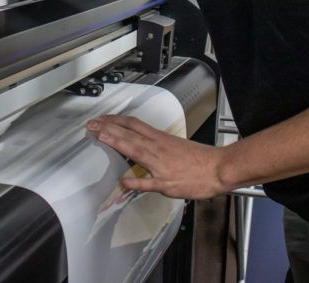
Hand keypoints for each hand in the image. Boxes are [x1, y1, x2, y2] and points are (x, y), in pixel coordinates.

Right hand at [86, 115, 228, 199]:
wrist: (217, 168)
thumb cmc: (195, 181)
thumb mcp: (168, 189)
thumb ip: (144, 184)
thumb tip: (123, 183)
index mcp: (152, 155)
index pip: (125, 143)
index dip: (108, 136)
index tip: (93, 132)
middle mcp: (155, 142)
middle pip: (127, 128)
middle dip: (107, 124)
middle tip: (91, 122)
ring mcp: (161, 138)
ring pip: (135, 124)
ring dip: (117, 120)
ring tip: (104, 119)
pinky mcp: (167, 137)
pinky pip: (144, 126)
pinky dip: (130, 122)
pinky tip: (127, 124)